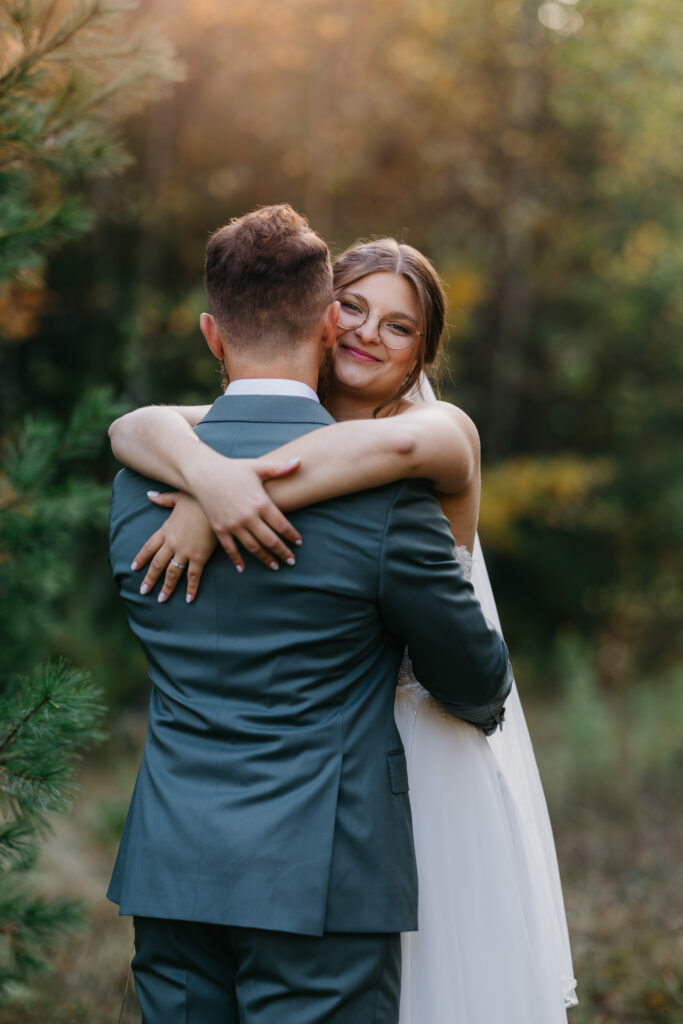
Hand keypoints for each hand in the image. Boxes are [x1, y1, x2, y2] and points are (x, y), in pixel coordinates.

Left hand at [131, 492, 217, 602]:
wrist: (214, 505)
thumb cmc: (198, 499)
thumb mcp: (178, 496)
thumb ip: (163, 498)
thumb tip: (149, 495)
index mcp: (166, 530)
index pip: (149, 546)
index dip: (141, 557)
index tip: (134, 567)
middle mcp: (172, 543)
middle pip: (157, 564)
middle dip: (150, 578)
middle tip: (143, 591)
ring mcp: (185, 552)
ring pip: (172, 573)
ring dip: (166, 587)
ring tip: (161, 599)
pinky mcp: (199, 557)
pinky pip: (193, 575)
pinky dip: (191, 588)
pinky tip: (188, 599)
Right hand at [184, 453, 303, 571]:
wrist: (203, 472)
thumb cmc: (233, 469)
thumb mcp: (257, 467)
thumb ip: (280, 469)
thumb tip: (301, 461)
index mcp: (260, 502)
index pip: (282, 525)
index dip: (292, 536)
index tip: (299, 543)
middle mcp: (248, 516)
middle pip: (270, 540)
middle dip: (283, 552)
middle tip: (292, 561)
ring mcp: (232, 524)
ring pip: (253, 547)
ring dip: (265, 559)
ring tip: (275, 566)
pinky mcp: (219, 529)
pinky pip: (230, 549)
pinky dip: (237, 560)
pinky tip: (243, 568)